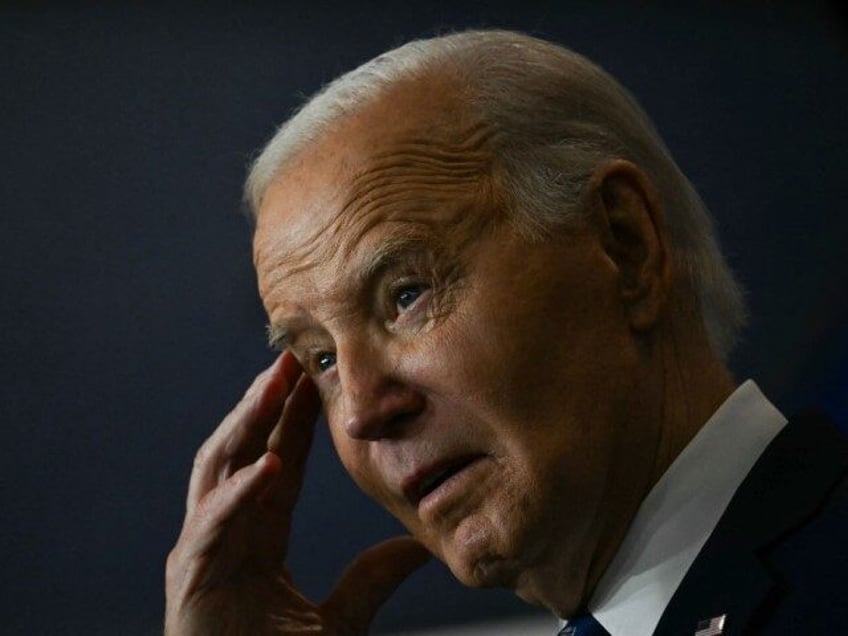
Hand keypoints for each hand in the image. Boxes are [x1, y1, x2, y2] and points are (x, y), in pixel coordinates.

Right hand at [165, 352, 429, 634]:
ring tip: (271, 387)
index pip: (279, 460)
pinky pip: (213, 525)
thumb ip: (373, 578)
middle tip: (290, 358)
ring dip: (244, 426)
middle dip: (264, 404)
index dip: (295, 419)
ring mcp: (204, 549)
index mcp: (259, 534)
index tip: (316, 378)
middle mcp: (227, 531)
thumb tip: (421, 547)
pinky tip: (269, 465)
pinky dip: (239, 494)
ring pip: (218, 471)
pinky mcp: (192, 577)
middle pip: (244, 450)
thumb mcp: (342, 616)